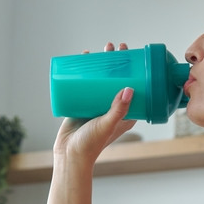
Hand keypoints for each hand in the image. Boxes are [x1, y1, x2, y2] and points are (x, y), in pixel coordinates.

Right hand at [54, 43, 136, 160]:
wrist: (69, 155)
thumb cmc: (91, 144)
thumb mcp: (107, 124)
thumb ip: (118, 109)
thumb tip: (130, 89)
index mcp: (125, 113)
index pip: (133, 87)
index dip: (134, 70)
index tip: (132, 55)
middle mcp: (112, 108)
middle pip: (117, 80)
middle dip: (116, 62)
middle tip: (113, 48)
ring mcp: (97, 106)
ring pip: (101, 80)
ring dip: (101, 64)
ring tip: (99, 50)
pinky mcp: (82, 105)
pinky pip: (85, 85)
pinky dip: (85, 72)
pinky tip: (83, 60)